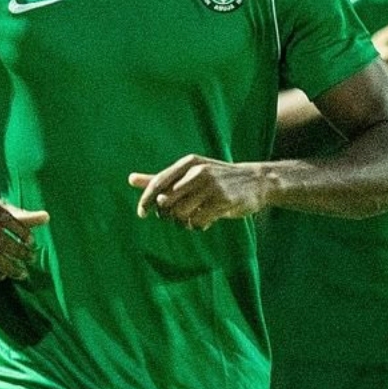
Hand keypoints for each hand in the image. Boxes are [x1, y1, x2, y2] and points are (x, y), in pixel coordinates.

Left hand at [130, 155, 269, 229]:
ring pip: (181, 213)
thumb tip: (130, 179)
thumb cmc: (217, 178)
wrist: (257, 181)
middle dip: (167, 214)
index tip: (141, 214)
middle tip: (176, 216)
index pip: (157, 183)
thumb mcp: (190, 173)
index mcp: (187, 163)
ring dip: (183, 222)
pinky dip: (197, 226)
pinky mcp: (223, 202)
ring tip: (192, 218)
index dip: (146, 200)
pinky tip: (204, 221)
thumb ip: (162, 178)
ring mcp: (211, 186)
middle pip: (167, 201)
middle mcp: (198, 171)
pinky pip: (197, 222)